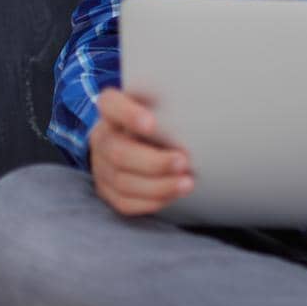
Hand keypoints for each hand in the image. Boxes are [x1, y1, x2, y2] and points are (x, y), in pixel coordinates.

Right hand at [89, 86, 195, 216]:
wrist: (138, 140)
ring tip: (187, 183)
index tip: (152, 124)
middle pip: (119, 152)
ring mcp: (101, 166)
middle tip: (183, 161)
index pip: (111, 104)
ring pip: (123, 181)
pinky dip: (151, 201)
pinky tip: (173, 195)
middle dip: (154, 162)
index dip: (128, 115)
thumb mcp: (159, 103)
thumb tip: (205, 105)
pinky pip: (125, 202)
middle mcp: (102, 137)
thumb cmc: (157, 117)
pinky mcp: (107, 190)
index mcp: (111, 109)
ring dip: (158, 185)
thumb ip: (170, 105)